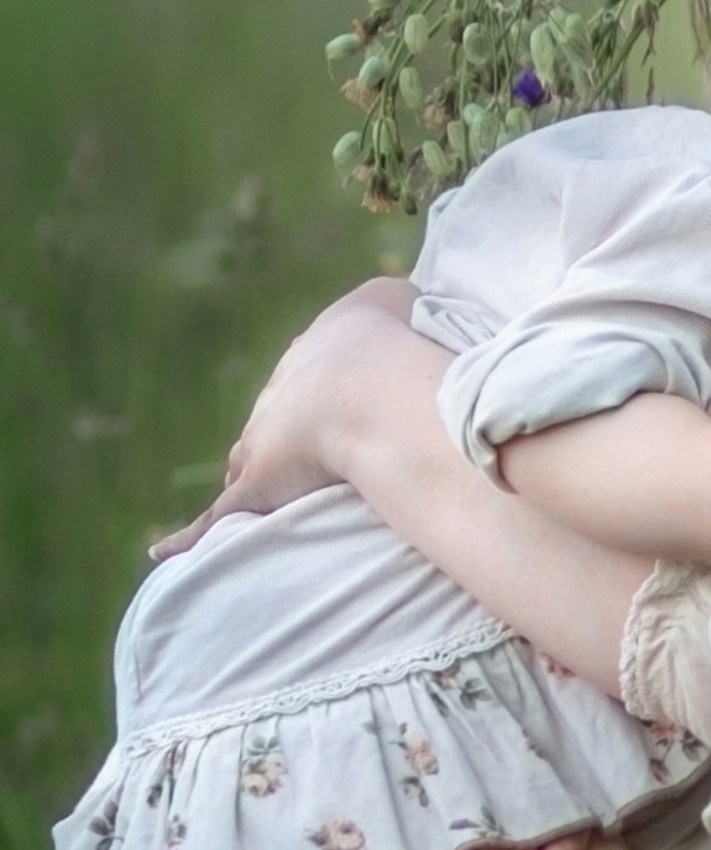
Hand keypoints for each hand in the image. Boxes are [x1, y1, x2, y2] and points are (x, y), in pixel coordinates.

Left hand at [151, 277, 422, 559]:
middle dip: (283, 434)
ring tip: (265, 496)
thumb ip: (399, 300)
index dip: (322, 391)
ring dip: (252, 477)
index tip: (333, 403)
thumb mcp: (398, 299)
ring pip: (248, 464)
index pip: (311, 377)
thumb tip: (407, 300)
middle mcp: (281, 397)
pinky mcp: (255, 486)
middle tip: (301, 450)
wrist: (364, 385)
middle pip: (275, 420)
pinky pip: (219, 516)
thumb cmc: (390, 341)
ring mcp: (264, 443)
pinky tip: (163, 550)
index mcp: (315, 355)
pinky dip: (191, 535)